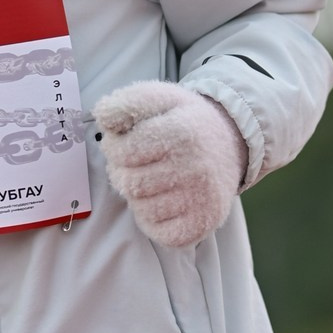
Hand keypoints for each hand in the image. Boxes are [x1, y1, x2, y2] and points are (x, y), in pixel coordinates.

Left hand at [93, 82, 245, 247]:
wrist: (230, 140)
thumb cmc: (183, 120)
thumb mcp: (157, 99)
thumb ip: (126, 101)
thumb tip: (102, 115)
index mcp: (181, 132)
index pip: (122, 152)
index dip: (114, 147)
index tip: (124, 142)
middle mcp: (196, 167)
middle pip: (129, 183)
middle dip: (123, 172)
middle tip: (137, 163)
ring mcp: (203, 198)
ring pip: (142, 209)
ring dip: (138, 197)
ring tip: (153, 179)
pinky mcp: (205, 221)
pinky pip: (162, 234)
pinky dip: (154, 221)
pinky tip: (162, 201)